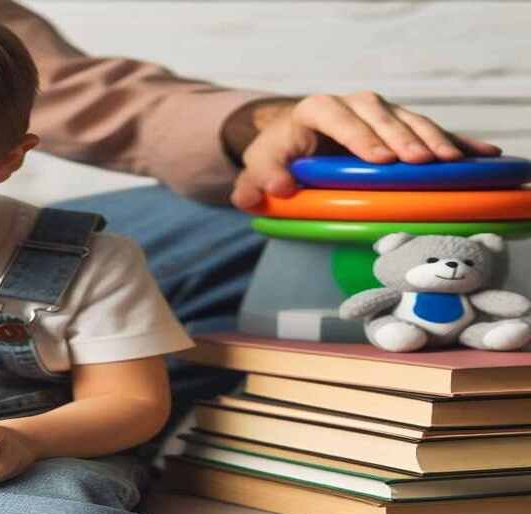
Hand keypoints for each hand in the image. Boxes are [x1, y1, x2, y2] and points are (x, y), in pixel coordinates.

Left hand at [228, 92, 500, 208]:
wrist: (293, 141)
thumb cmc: (277, 156)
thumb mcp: (259, 167)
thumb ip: (256, 181)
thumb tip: (277, 188)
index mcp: (316, 109)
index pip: (337, 116)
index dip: (359, 136)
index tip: (379, 159)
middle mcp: (353, 104)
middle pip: (380, 115)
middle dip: (401, 137)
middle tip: (419, 162)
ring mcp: (381, 113)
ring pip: (409, 120)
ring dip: (431, 139)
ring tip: (448, 162)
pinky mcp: (401, 127)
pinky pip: (430, 132)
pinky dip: (454, 142)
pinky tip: (480, 155)